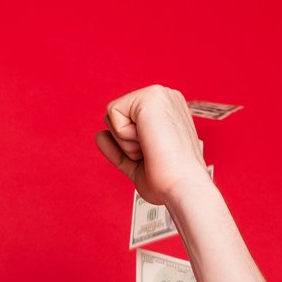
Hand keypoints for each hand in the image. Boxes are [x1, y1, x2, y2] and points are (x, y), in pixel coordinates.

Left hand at [96, 84, 209, 207]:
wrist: (182, 187)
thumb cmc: (167, 180)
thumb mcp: (138, 162)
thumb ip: (119, 147)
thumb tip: (100, 134)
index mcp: (166, 111)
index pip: (126, 123)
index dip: (129, 147)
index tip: (154, 156)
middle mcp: (164, 98)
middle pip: (115, 118)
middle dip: (124, 143)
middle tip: (152, 152)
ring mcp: (159, 94)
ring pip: (112, 116)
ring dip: (125, 142)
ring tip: (151, 148)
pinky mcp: (150, 96)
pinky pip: (112, 113)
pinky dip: (123, 136)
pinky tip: (148, 141)